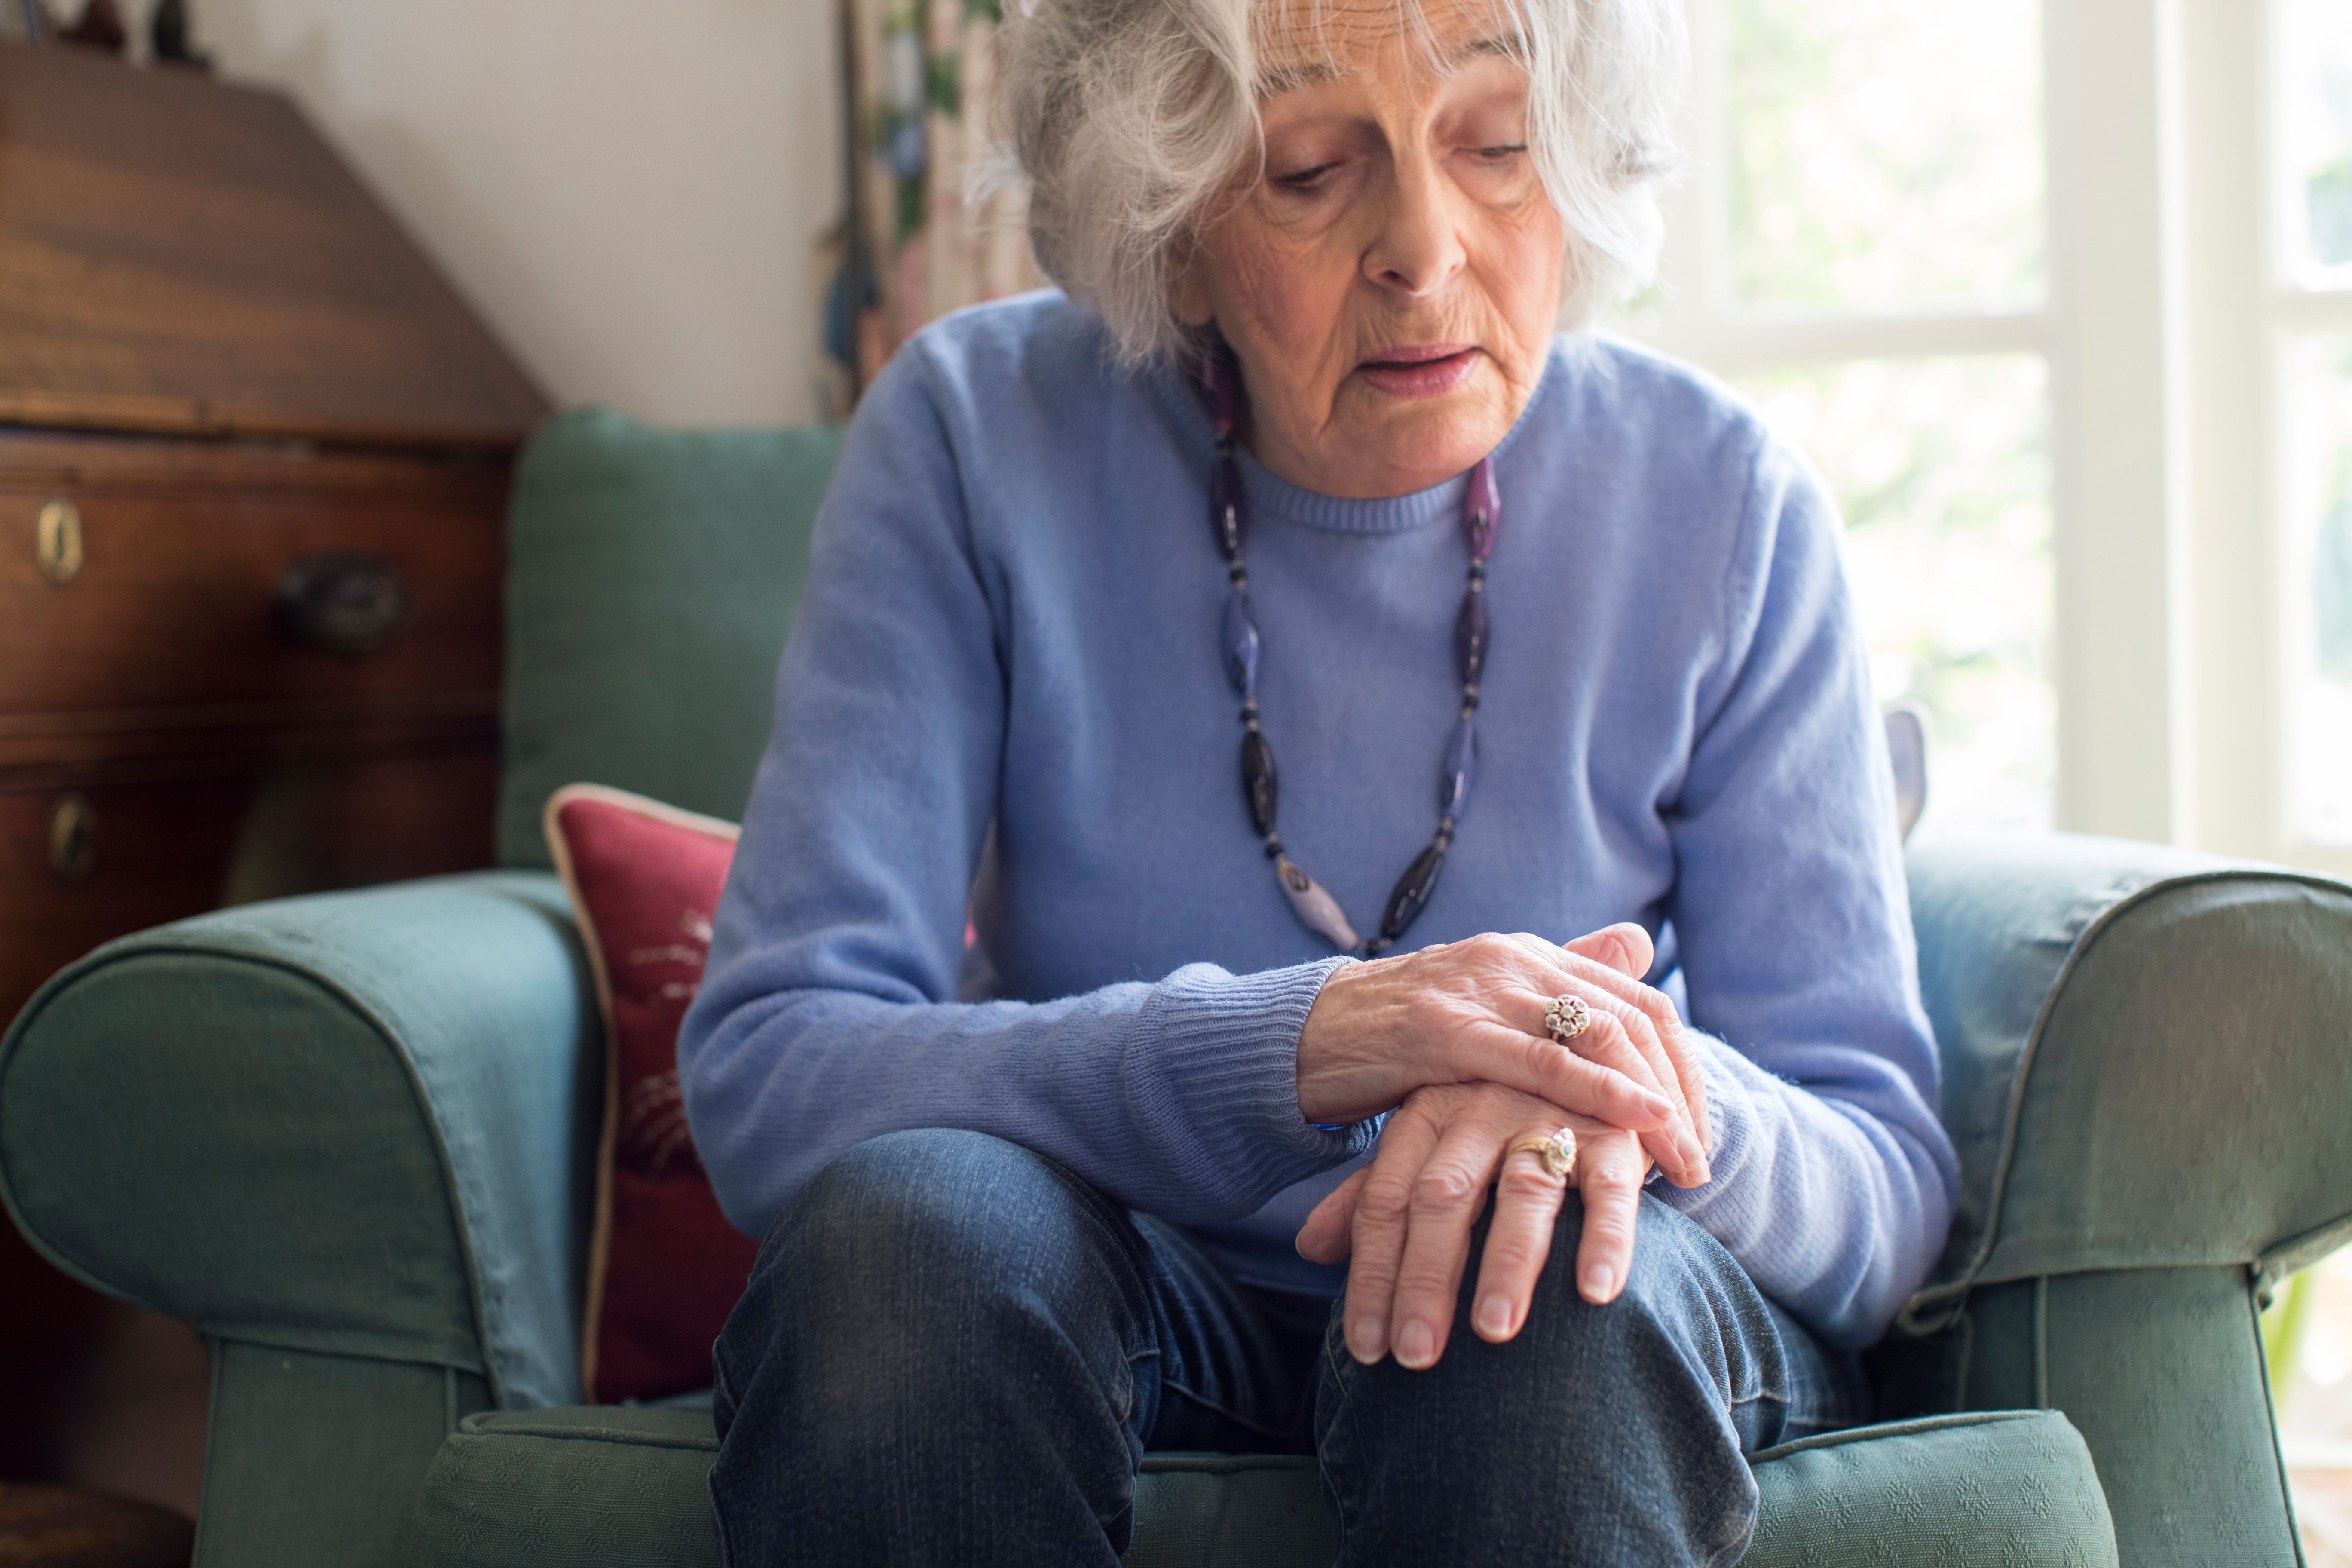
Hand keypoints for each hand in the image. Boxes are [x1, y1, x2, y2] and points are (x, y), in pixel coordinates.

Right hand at [1295, 925, 1710, 1186]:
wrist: (1299, 1037)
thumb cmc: (1394, 1040)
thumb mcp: (1482, 1013)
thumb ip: (1554, 990)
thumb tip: (1636, 943)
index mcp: (1528, 956)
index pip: (1635, 1000)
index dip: (1682, 1063)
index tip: (1700, 1128)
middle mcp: (1515, 960)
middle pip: (1632, 1016)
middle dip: (1681, 1090)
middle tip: (1703, 1159)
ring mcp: (1482, 990)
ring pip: (1600, 1033)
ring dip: (1656, 1102)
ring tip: (1685, 1162)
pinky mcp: (1447, 1031)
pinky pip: (1541, 1062)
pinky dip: (1600, 1093)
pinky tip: (1637, 1128)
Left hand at [1296, 1081, 1645, 1367]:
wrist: (1588, 1063)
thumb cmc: (1496, 1131)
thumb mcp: (1429, 1150)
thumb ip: (1375, 1197)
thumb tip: (1309, 1248)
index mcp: (1425, 1114)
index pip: (1384, 1200)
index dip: (1371, 1275)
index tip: (1366, 1349)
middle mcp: (1480, 1109)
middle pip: (1442, 1197)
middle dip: (1424, 1279)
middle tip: (1416, 1356)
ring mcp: (1548, 1115)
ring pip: (1522, 1194)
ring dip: (1506, 1265)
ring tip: (1493, 1332)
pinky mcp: (1614, 1131)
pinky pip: (1609, 1188)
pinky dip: (1604, 1239)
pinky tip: (1593, 1293)